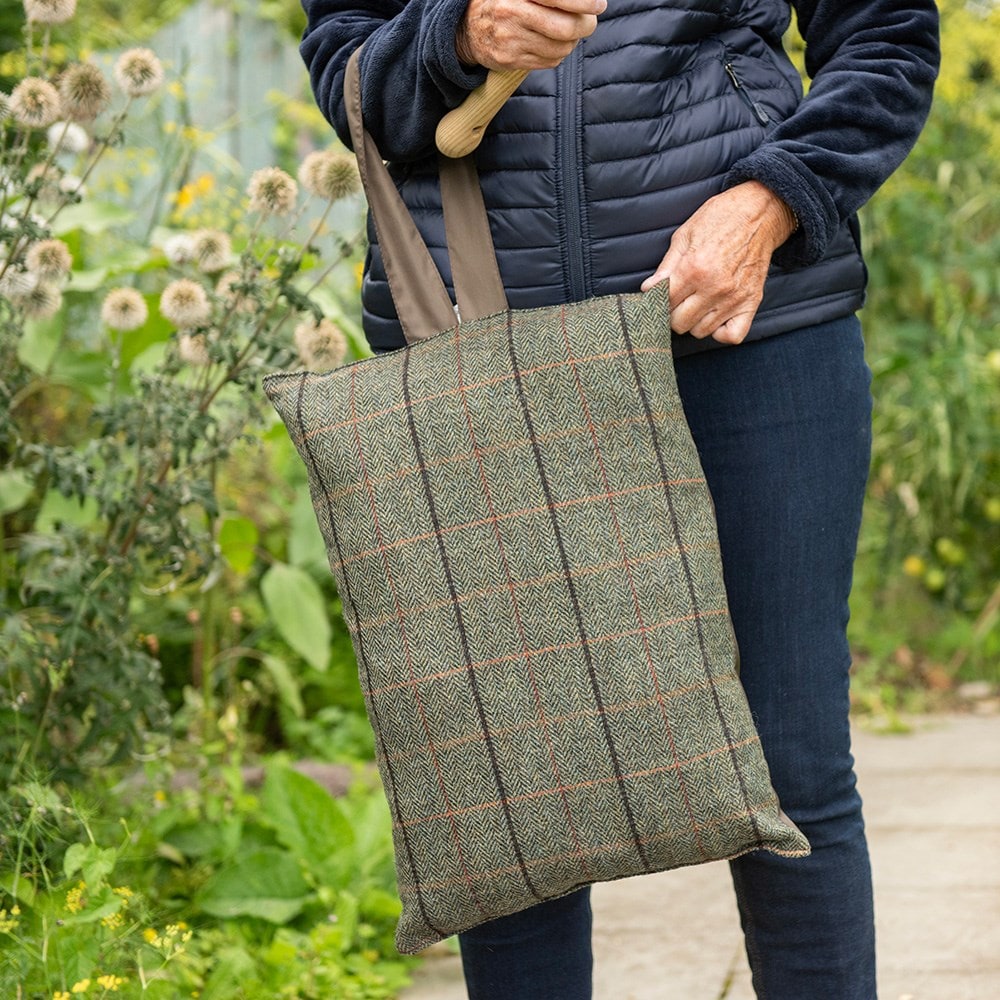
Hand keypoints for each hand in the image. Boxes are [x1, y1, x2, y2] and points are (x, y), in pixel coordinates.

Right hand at [456, 0, 605, 70]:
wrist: (466, 28)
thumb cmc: (500, 1)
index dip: (583, 2)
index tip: (598, 4)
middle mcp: (512, 14)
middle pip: (564, 27)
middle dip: (584, 26)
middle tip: (590, 22)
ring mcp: (511, 39)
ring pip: (559, 47)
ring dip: (572, 42)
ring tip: (570, 32)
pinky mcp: (510, 60)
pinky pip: (548, 61)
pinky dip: (558, 54)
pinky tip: (554, 45)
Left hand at [640, 181, 797, 344]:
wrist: (760, 212)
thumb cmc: (719, 219)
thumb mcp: (684, 235)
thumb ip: (666, 267)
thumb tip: (648, 289)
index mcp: (694, 269)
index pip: (664, 303)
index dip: (659, 299)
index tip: (662, 293)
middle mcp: (715, 288)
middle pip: (680, 323)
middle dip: (674, 313)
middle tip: (679, 299)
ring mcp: (734, 298)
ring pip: (701, 331)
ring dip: (695, 321)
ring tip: (698, 303)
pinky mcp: (751, 302)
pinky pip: (732, 336)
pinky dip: (721, 332)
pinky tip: (716, 317)